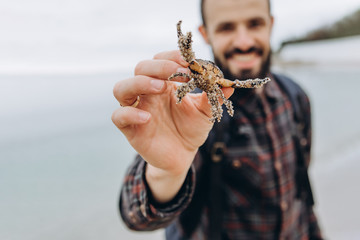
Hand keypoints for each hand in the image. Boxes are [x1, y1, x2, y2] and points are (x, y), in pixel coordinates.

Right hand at [112, 50, 232, 201]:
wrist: (182, 155)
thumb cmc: (191, 129)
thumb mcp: (205, 112)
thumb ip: (214, 98)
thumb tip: (230, 85)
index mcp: (164, 83)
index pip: (160, 60)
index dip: (171, 57)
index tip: (189, 62)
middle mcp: (147, 93)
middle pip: (140, 68)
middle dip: (158, 67)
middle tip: (178, 73)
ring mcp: (137, 108)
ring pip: (122, 88)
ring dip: (140, 83)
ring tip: (161, 87)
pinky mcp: (130, 128)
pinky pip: (119, 116)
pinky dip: (129, 114)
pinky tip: (147, 118)